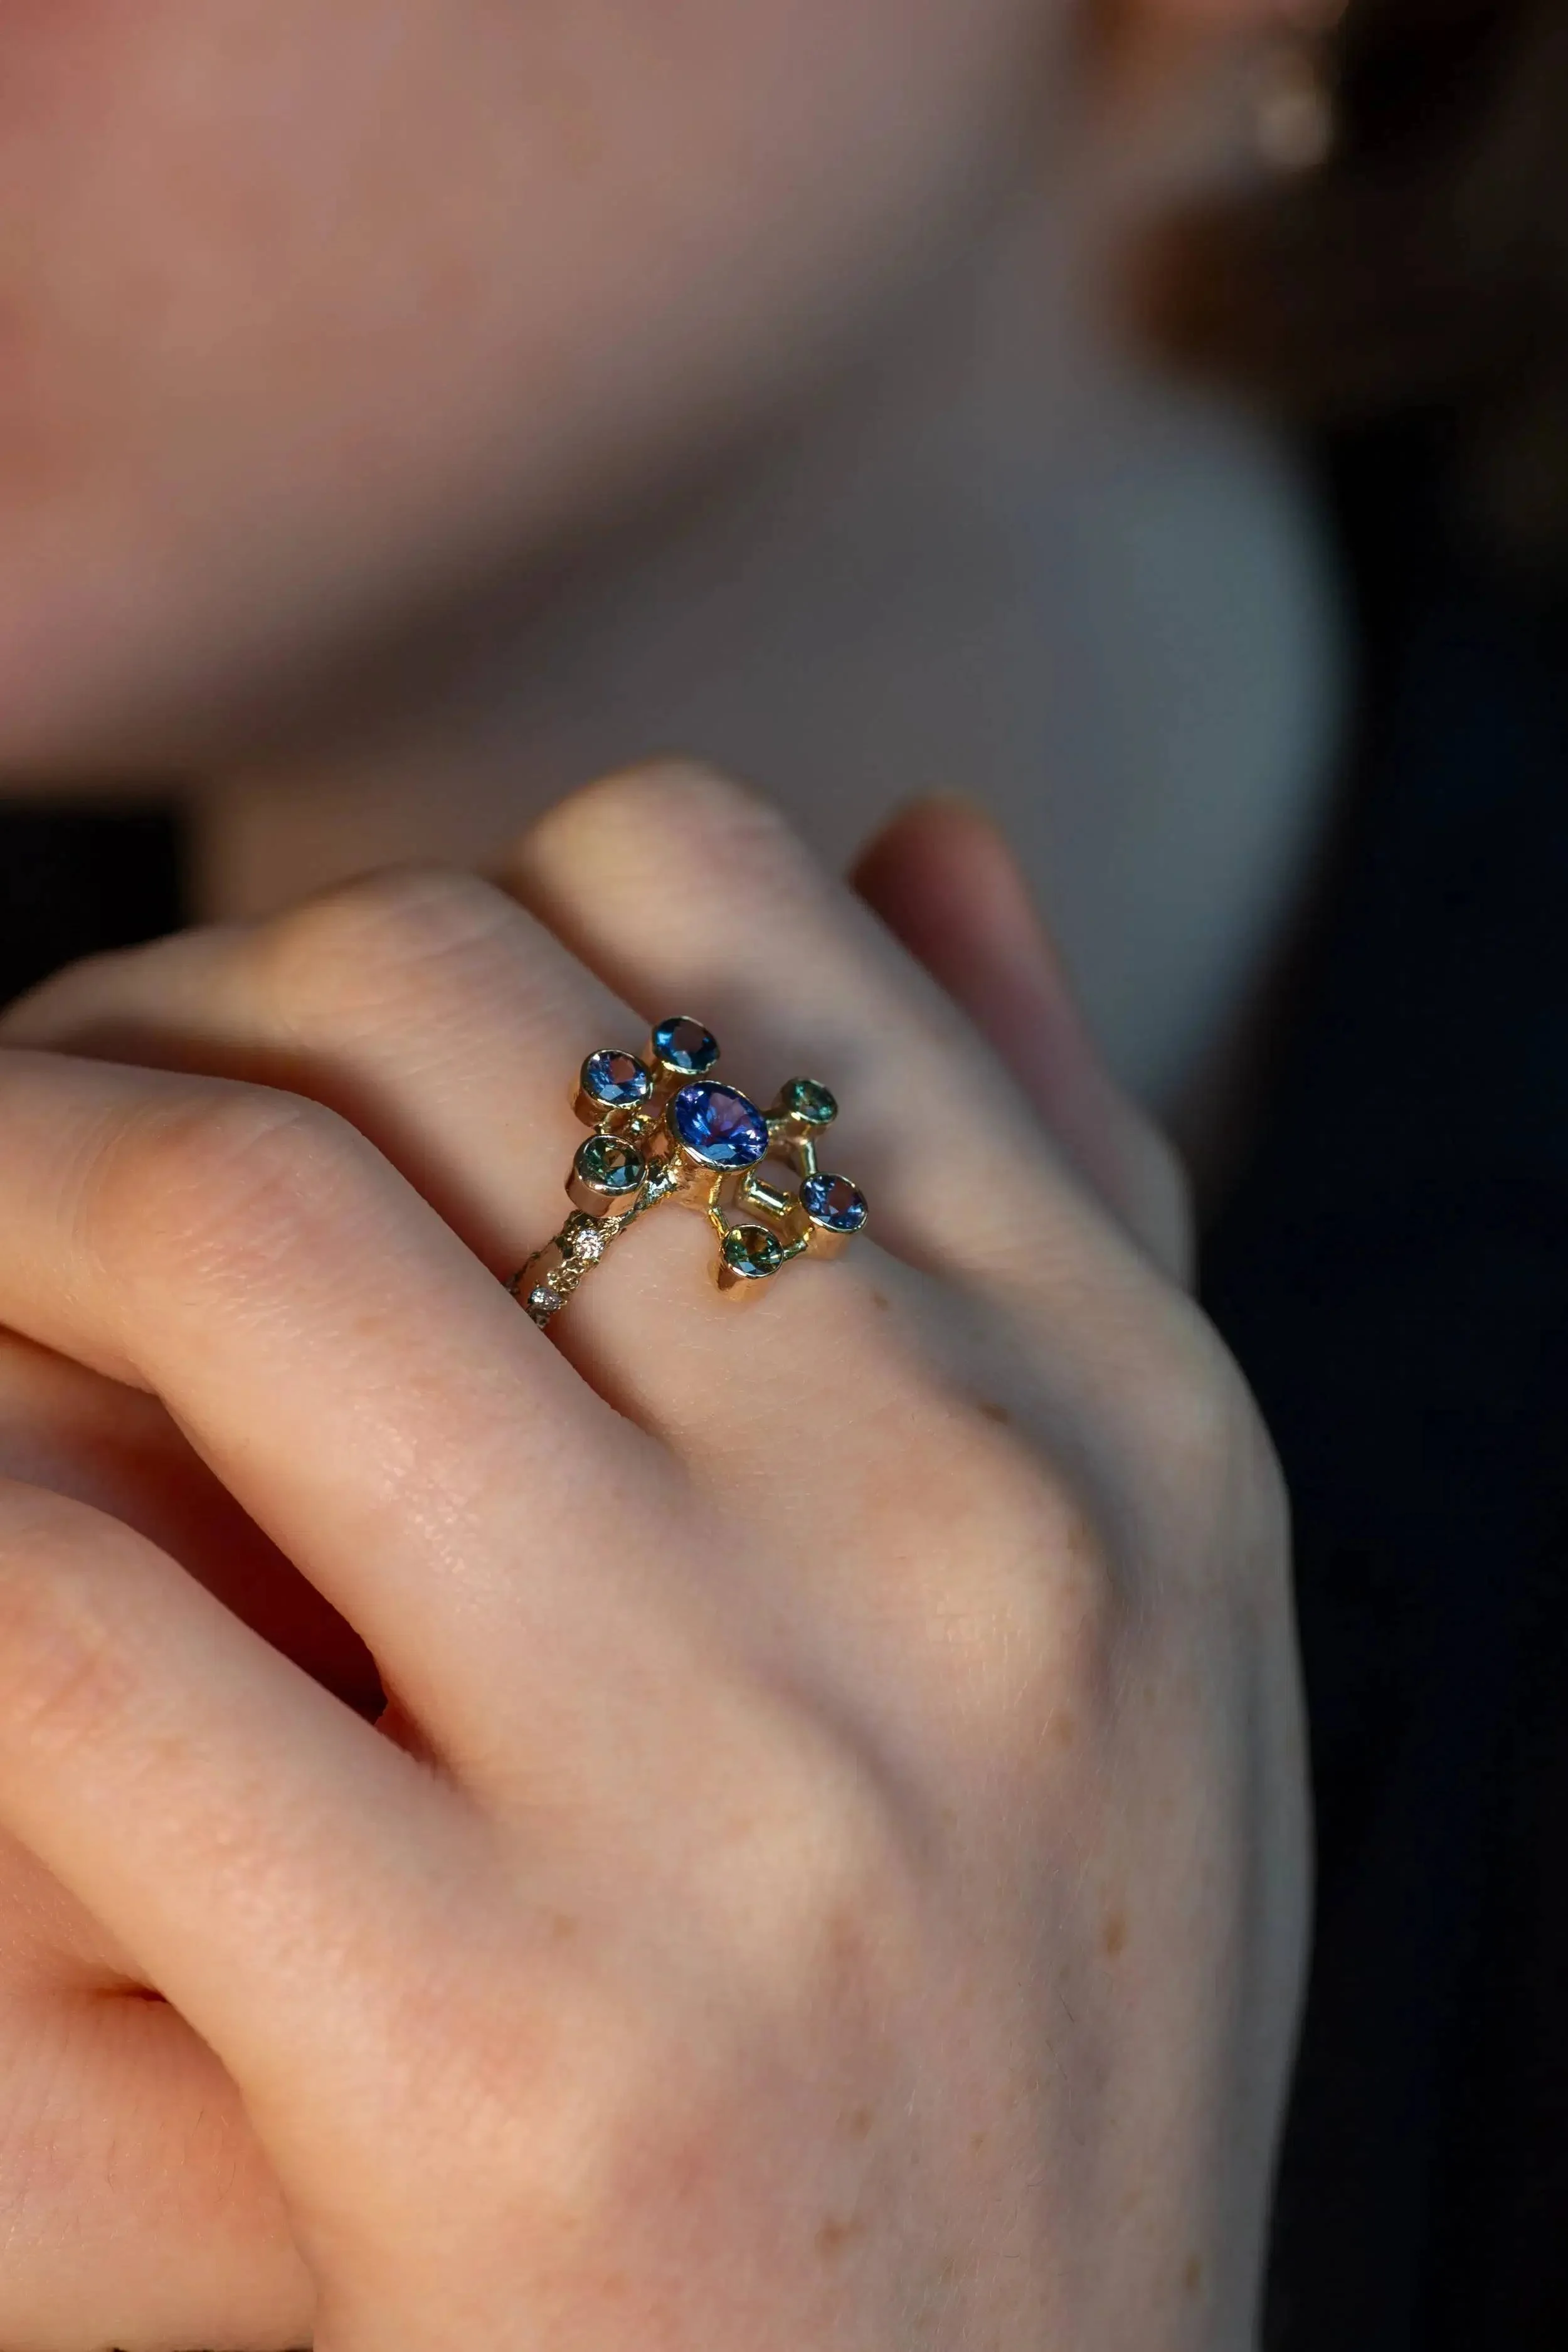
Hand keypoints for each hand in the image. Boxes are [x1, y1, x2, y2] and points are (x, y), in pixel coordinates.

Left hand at [0, 769, 1305, 2350]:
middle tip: (36, 1115)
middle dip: (158, 998)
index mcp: (1121, 1405)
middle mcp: (976, 1543)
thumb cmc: (1030, 2019)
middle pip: (433, 1005)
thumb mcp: (1145, 1593)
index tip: (324, 1046)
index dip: (453, 902)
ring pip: (232, 1229)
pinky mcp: (498, 2073)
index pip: (715, 897)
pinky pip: (72, 1629)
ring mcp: (751, 1806)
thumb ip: (1055, 1188)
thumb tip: (923, 827)